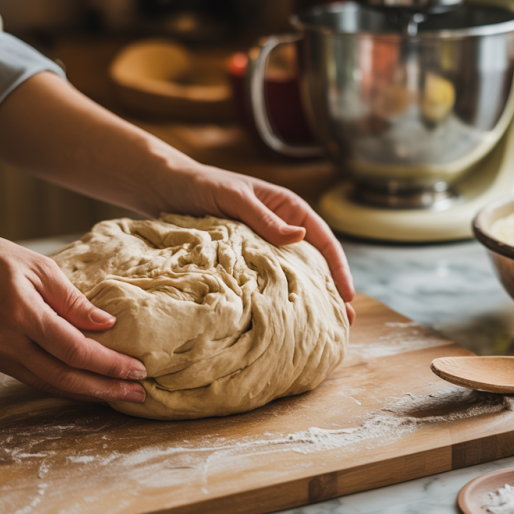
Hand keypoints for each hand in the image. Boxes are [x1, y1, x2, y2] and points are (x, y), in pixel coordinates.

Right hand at [0, 231, 147, 402]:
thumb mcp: (40, 268)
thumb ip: (73, 300)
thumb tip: (106, 324)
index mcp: (22, 315)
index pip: (75, 351)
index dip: (109, 364)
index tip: (137, 369)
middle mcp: (9, 343)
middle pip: (65, 378)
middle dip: (105, 389)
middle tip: (138, 394)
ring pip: (51, 385)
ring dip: (88, 393)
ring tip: (121, 394)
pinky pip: (37, 380)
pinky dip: (66, 386)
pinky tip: (89, 386)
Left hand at [156, 163, 356, 323]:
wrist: (166, 188)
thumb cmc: (202, 186)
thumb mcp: (235, 198)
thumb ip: (265, 218)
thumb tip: (300, 237)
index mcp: (288, 207)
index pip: (323, 239)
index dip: (338, 268)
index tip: (347, 295)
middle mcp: (281, 227)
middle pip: (315, 261)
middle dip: (330, 290)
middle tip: (343, 321)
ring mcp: (264, 244)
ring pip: (294, 273)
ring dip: (307, 298)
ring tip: (320, 327)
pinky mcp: (245, 258)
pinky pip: (268, 279)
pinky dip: (279, 297)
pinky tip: (283, 318)